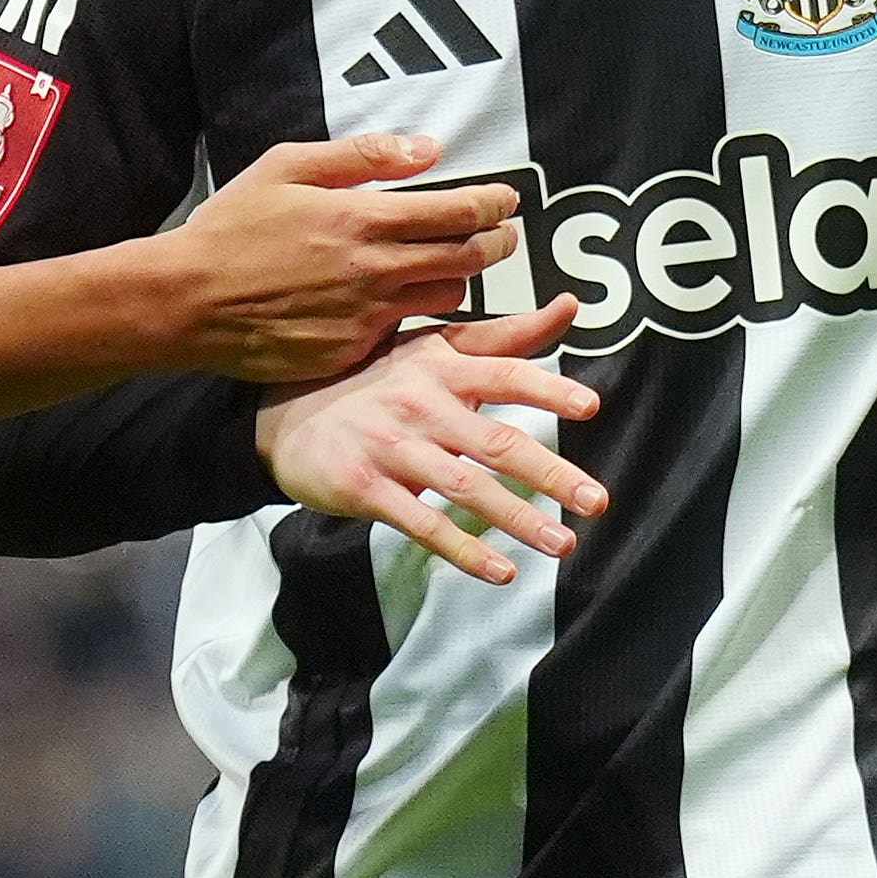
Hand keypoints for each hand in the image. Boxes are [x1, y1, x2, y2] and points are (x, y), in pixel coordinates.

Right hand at [165, 134, 520, 383]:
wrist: (188, 301)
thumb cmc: (231, 228)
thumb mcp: (287, 166)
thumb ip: (361, 155)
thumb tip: (426, 149)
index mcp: (361, 218)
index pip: (457, 211)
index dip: (493, 204)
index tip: (506, 200)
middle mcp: (374, 271)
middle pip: (467, 258)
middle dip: (497, 242)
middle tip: (503, 232)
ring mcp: (365, 317)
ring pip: (444, 297)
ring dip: (458, 277)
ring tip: (452, 262)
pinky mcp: (351, 350)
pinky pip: (401, 329)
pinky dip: (410, 311)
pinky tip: (397, 298)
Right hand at [255, 297, 606, 583]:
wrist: (280, 415)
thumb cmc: (371, 378)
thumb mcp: (433, 346)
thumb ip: (505, 336)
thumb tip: (572, 306)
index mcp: (442, 368)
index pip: (505, 374)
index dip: (547, 389)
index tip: (589, 406)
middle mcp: (421, 406)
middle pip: (495, 442)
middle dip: (551, 473)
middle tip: (595, 501)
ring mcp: (393, 450)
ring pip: (465, 488)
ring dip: (517, 518)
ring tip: (562, 543)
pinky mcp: (367, 490)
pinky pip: (423, 524)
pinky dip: (463, 549)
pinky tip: (500, 571)